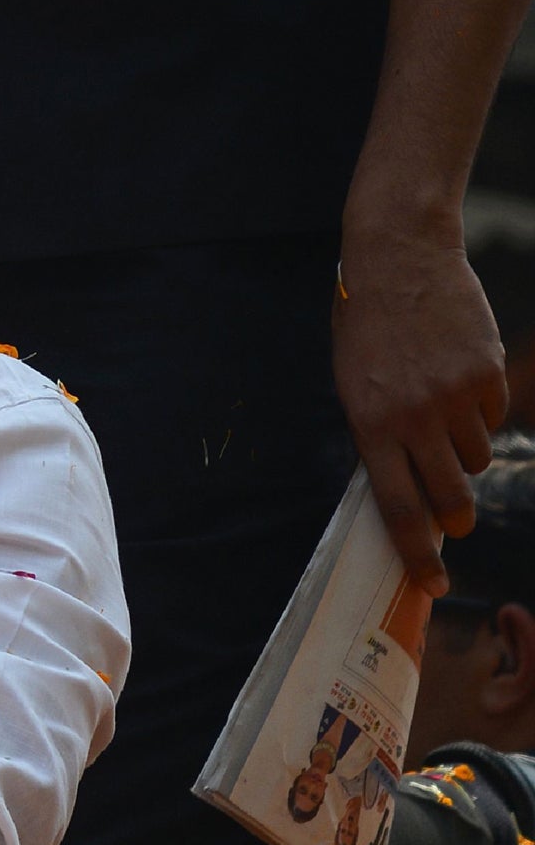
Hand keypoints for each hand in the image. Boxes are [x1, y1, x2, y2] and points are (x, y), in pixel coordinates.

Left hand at [332, 232, 506, 591]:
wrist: (398, 260)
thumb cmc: (366, 328)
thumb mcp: (351, 386)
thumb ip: (376, 436)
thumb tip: (401, 490)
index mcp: (370, 424)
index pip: (397, 507)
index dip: (416, 554)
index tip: (432, 584)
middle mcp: (415, 416)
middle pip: (449, 497)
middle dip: (454, 520)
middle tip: (454, 524)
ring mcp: (456, 395)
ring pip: (475, 459)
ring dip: (462, 454)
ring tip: (440, 417)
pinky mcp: (489, 374)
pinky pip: (492, 418)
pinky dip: (479, 413)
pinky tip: (458, 382)